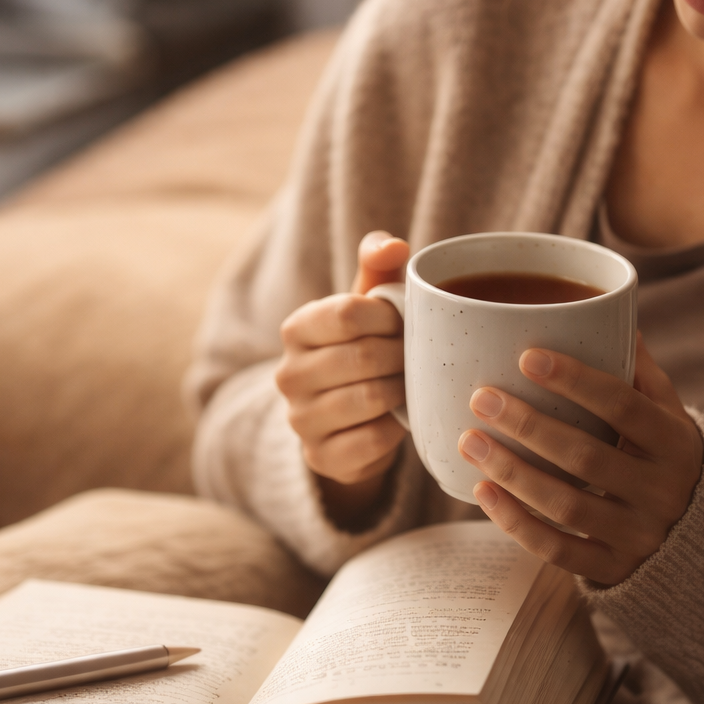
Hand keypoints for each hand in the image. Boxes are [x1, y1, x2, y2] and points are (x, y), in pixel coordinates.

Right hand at [276, 231, 409, 521]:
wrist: (348, 423)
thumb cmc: (365, 349)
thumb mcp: (369, 307)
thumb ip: (379, 266)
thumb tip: (395, 245)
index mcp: (296, 328)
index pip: (346, 313)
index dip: (388, 318)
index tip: (403, 325)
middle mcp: (288, 374)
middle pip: (362, 356)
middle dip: (400, 356)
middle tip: (415, 358)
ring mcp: (300, 419)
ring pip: (368, 398)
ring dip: (401, 391)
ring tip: (409, 385)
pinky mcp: (321, 458)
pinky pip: (373, 439)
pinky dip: (396, 429)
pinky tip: (399, 419)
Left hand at [457, 336, 702, 585]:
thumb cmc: (668, 459)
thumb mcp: (669, 416)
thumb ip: (639, 372)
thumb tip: (610, 310)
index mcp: (676, 443)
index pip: (624, 407)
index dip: (576, 381)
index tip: (528, 356)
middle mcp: (662, 492)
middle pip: (587, 458)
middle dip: (529, 427)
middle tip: (481, 398)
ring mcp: (638, 536)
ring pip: (566, 506)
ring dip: (512, 473)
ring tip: (468, 440)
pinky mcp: (614, 570)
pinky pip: (557, 550)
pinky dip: (516, 522)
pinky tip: (482, 491)